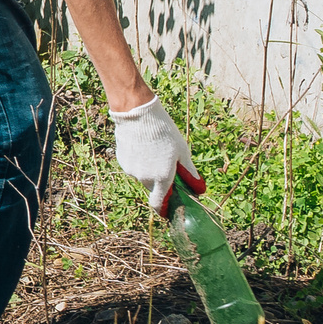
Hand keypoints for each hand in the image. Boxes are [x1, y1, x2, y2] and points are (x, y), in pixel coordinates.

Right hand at [111, 95, 204, 213]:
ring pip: (143, 177)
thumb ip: (189, 173)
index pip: (159, 204)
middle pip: (153, 188)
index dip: (164, 209)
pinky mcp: (122, 161)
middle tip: (168, 165)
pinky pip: (134, 167)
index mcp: (161, 177)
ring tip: (155, 150)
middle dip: (161, 183)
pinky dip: (140, 163)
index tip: (168, 209)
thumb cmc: (164, 131)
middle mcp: (144, 178)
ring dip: (150, 171)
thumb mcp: (182, 151)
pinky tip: (144, 146)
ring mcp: (131, 170)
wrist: (137, 114)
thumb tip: (199, 189)